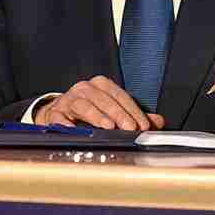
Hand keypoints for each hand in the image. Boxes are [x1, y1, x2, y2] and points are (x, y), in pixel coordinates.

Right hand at [34, 76, 165, 130]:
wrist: (59, 113)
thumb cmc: (90, 111)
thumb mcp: (114, 110)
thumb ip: (136, 115)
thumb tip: (158, 121)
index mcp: (101, 86)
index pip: (120, 95)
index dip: (133, 110)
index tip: (143, 125)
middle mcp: (84, 89)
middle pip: (103, 99)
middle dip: (119, 114)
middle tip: (130, 128)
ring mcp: (68, 100)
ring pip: (83, 104)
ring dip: (96, 116)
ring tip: (108, 127)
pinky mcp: (55, 113)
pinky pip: (59, 116)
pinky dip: (66, 123)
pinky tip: (74, 129)